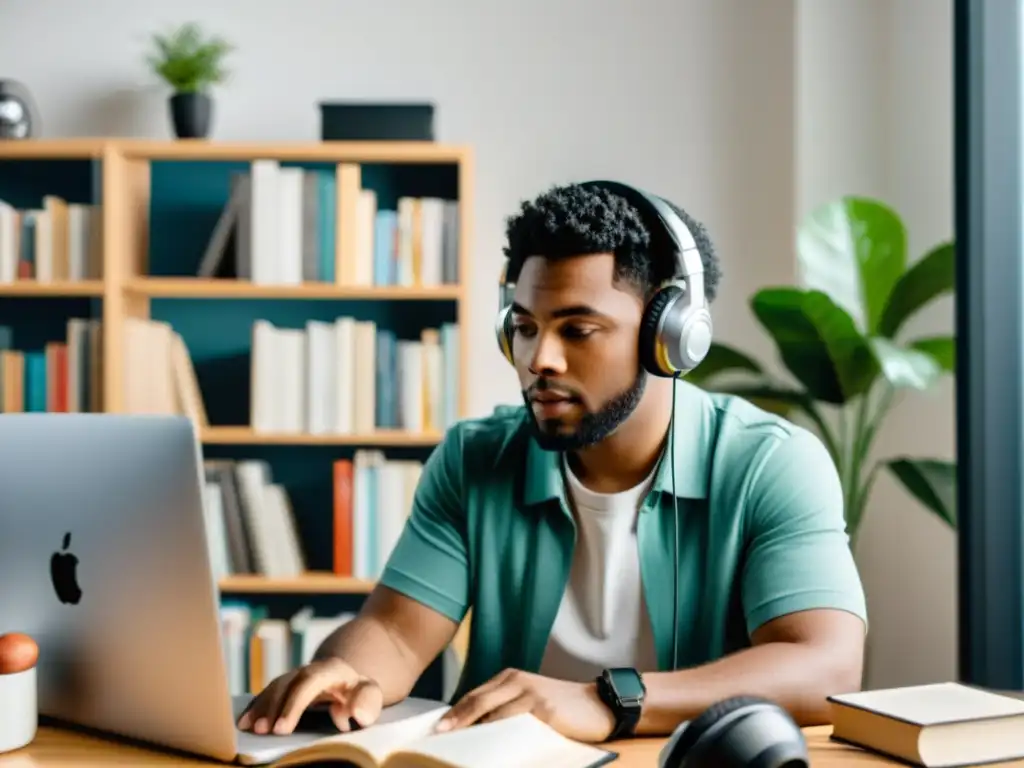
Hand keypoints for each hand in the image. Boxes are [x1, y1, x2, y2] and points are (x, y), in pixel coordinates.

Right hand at [236, 657, 382, 734]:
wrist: (350, 679)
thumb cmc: (360, 693)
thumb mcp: (371, 695)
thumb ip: (367, 702)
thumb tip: (356, 713)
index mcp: (330, 669)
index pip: (309, 683)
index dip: (293, 705)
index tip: (282, 729)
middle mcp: (309, 670)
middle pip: (286, 684)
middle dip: (272, 707)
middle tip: (262, 732)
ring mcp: (295, 676)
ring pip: (274, 687)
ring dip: (260, 707)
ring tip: (248, 728)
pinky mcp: (286, 686)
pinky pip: (268, 693)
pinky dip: (256, 706)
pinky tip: (245, 721)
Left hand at [435, 668, 615, 742]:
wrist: (598, 704)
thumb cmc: (560, 706)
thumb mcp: (529, 697)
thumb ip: (504, 706)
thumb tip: (472, 728)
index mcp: (511, 677)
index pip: (474, 696)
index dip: (454, 713)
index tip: (437, 729)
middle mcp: (518, 682)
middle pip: (478, 703)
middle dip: (457, 722)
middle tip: (439, 737)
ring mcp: (532, 696)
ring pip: (495, 718)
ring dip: (476, 735)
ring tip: (459, 750)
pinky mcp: (546, 713)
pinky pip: (517, 730)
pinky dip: (501, 742)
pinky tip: (491, 753)